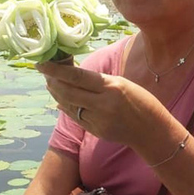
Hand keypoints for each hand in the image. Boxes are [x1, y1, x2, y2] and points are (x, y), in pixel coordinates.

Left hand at [36, 62, 168, 146]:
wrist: (152, 130)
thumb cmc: (142, 101)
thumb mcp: (123, 83)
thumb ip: (100, 82)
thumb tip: (75, 76)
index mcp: (111, 87)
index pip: (77, 76)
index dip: (56, 70)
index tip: (41, 63)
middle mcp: (103, 104)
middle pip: (68, 91)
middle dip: (53, 81)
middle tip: (45, 72)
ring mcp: (98, 120)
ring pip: (69, 104)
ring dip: (57, 93)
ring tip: (51, 84)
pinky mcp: (96, 131)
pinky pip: (76, 117)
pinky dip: (66, 107)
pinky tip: (61, 100)